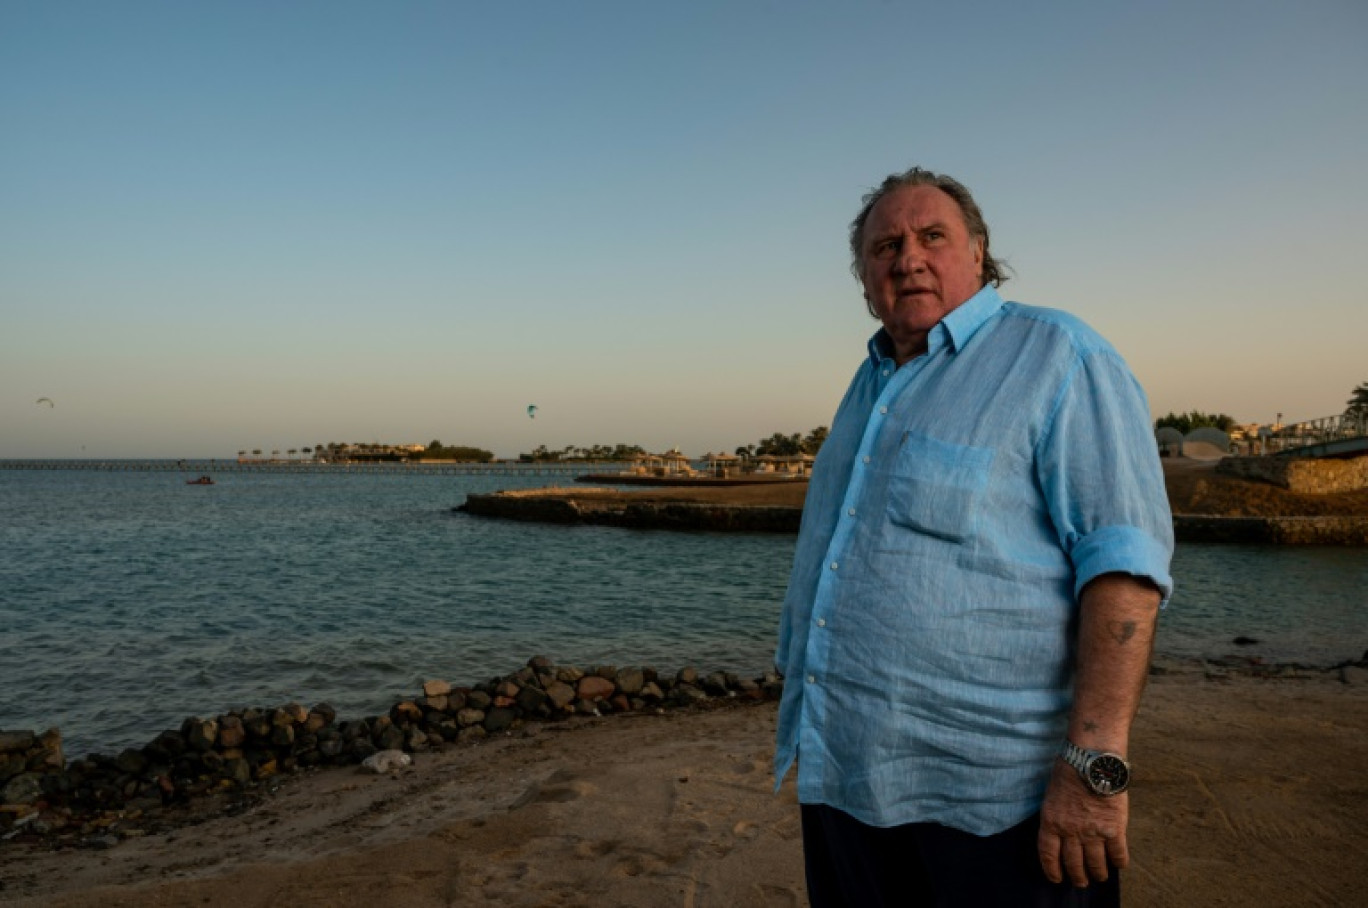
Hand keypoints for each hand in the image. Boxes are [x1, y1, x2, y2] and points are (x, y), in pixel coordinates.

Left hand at [1037, 758, 1129, 886]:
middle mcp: (1071, 831)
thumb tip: (1060, 830)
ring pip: (1096, 864)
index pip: (1049, 855)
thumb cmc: (1070, 770)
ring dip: (1098, 873)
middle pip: (1073, 863)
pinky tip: (1119, 864)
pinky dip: (1119, 862)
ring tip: (1100, 876)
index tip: (1057, 879)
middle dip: (1078, 877)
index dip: (1052, 870)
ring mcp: (1093, 832)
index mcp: (1051, 822)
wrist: (1092, 761)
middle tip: (1081, 882)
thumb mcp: (1052, 794)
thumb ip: (1056, 815)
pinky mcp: (1114, 829)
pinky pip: (1118, 854)